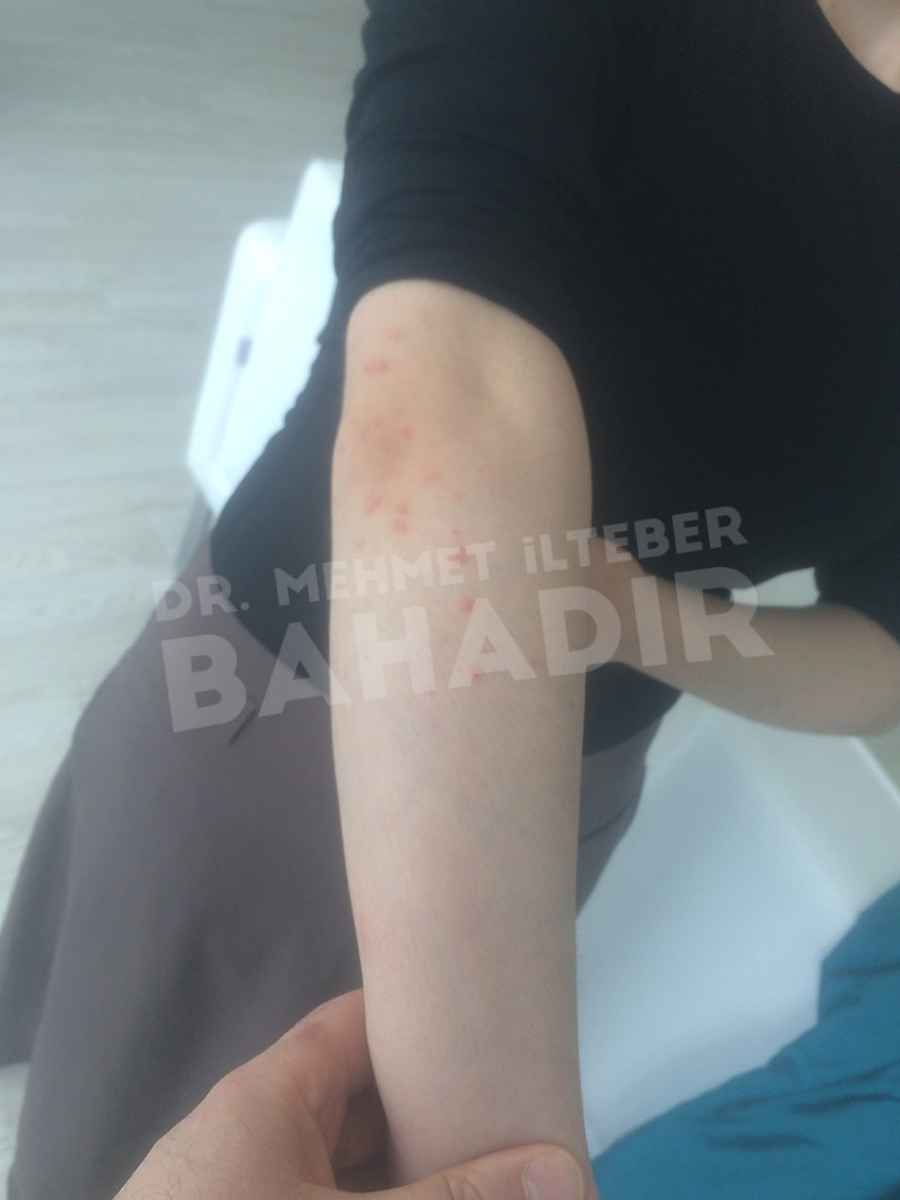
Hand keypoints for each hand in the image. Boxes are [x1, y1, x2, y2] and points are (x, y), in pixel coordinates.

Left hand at [115, 988, 587, 1199]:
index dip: (425, 1018)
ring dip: (404, 1172)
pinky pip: (314, 1194)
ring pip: (342, 1162)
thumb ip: (454, 1198)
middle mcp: (252, 1130)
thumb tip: (562, 1169)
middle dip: (431, 1111)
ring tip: (488, 1174)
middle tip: (515, 1117)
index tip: (494, 1027)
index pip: (358, 1023)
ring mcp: (243, 1186)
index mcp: (269, 1095)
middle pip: (358, 1098)